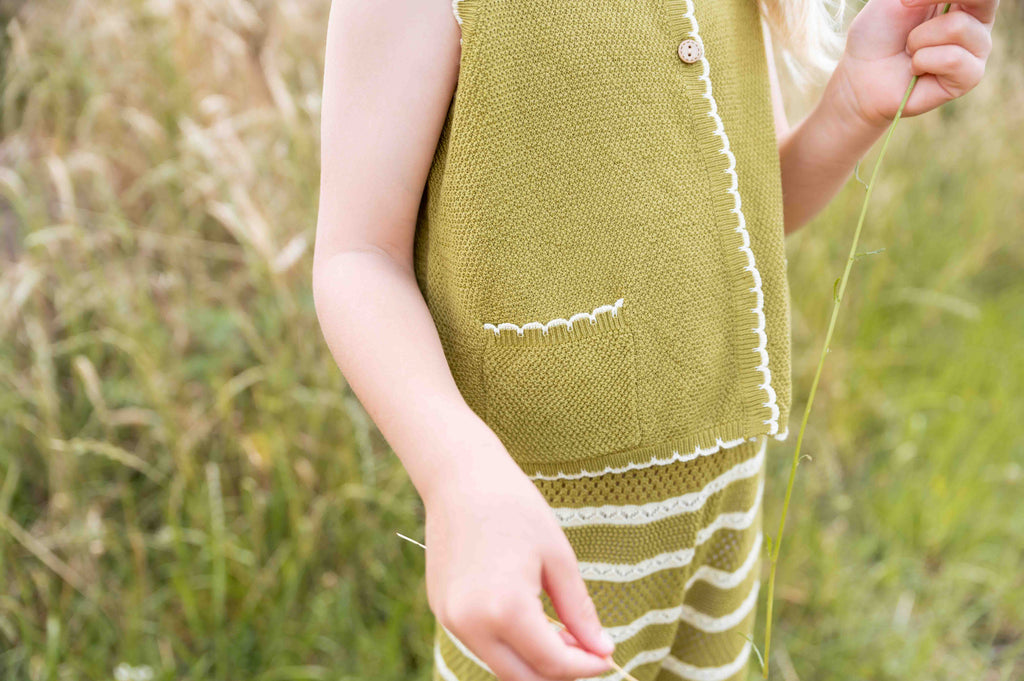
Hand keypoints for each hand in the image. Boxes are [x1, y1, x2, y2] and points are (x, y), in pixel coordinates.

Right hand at [423, 441, 614, 680]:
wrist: (459, 477)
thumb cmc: (515, 508)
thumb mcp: (558, 559)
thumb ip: (579, 612)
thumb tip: (602, 649)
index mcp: (506, 610)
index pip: (553, 664)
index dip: (586, 667)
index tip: (607, 657)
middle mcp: (470, 624)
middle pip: (524, 679)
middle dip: (560, 672)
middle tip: (588, 651)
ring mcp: (450, 620)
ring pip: (501, 666)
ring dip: (534, 661)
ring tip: (562, 631)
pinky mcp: (440, 610)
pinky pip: (481, 644)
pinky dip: (509, 644)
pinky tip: (531, 618)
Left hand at [826, 0, 996, 129]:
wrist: (860, 75)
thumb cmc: (878, 32)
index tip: (905, 0)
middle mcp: (977, 21)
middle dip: (935, 1)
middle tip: (905, 8)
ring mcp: (976, 49)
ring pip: (958, 27)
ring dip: (919, 39)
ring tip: (910, 50)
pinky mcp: (970, 76)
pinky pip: (953, 59)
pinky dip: (922, 61)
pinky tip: (916, 69)